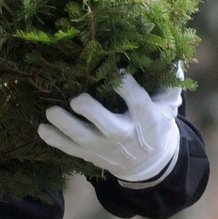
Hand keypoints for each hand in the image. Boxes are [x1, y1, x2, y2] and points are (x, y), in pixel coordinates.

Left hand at [38, 74, 181, 184]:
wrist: (148, 164)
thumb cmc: (156, 125)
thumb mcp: (168, 105)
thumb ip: (171, 82)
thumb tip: (175, 55)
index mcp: (144, 118)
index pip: (137, 101)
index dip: (127, 87)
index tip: (119, 72)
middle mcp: (122, 134)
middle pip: (106, 125)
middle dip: (91, 112)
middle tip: (76, 99)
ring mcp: (104, 146)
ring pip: (82, 138)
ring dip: (65, 125)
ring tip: (50, 111)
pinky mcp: (90, 154)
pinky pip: (70, 149)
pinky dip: (55, 140)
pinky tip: (41, 129)